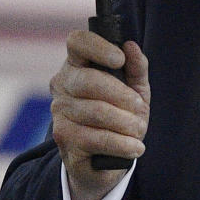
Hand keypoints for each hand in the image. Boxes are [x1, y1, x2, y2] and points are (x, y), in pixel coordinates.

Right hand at [49, 31, 149, 199]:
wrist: (106, 157)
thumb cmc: (121, 112)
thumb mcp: (135, 88)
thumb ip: (136, 67)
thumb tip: (131, 46)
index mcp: (78, 64)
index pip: (77, 42)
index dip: (98, 47)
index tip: (119, 59)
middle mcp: (62, 85)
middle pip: (88, 80)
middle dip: (121, 95)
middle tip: (140, 108)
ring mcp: (59, 112)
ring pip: (95, 111)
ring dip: (126, 122)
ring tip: (139, 129)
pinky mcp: (63, 139)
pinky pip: (96, 138)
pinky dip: (122, 144)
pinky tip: (135, 147)